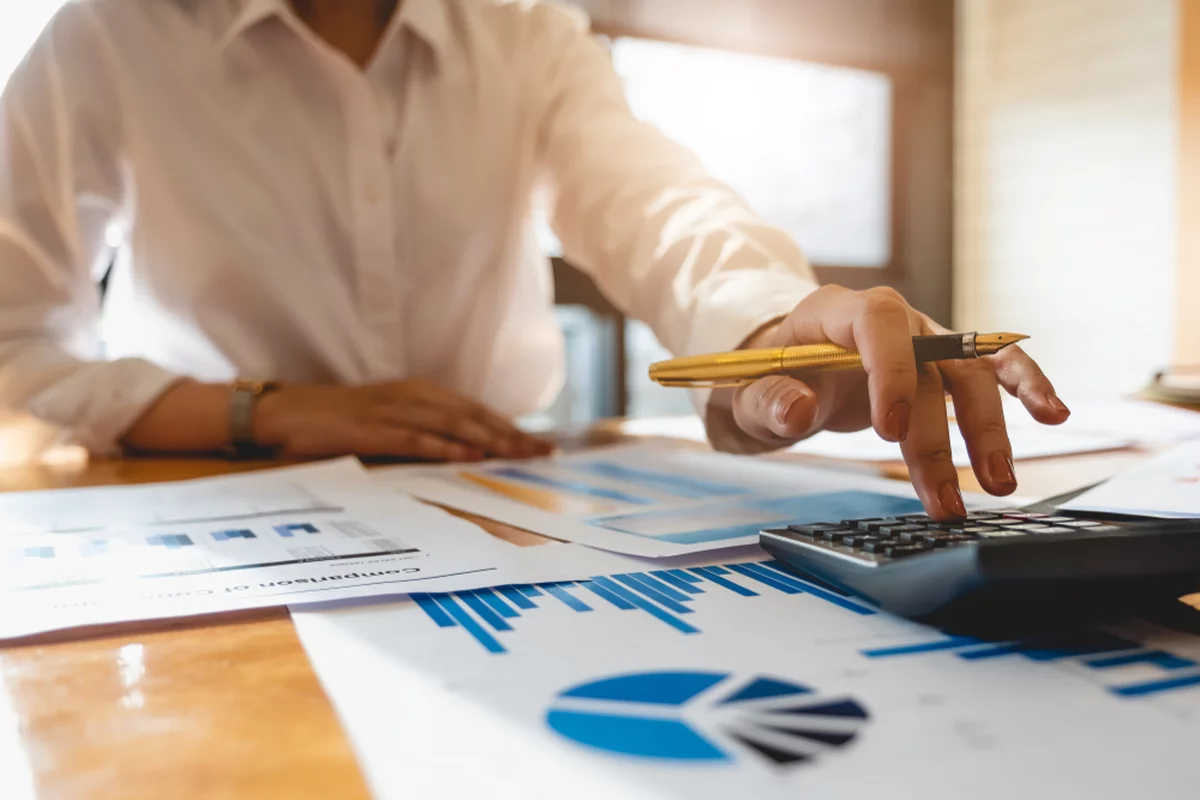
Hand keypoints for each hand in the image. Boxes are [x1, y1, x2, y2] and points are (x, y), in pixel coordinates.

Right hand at [254, 379, 553, 460]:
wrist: (286, 412)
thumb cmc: (338, 421)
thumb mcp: (388, 420)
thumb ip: (423, 430)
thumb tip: (464, 451)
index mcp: (419, 393)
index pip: (476, 410)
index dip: (510, 427)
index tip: (541, 444)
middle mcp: (412, 396)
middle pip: (474, 415)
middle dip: (512, 434)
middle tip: (545, 452)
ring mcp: (392, 411)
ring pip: (453, 424)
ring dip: (490, 440)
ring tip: (520, 454)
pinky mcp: (372, 430)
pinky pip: (415, 438)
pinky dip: (445, 445)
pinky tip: (468, 455)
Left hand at [710, 285, 1070, 519]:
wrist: (784, 371)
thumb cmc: (768, 378)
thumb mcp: (750, 394)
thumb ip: (769, 401)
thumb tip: (796, 411)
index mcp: (834, 312)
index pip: (877, 321)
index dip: (890, 368)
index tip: (889, 428)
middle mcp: (891, 319)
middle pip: (928, 365)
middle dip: (939, 433)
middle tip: (944, 496)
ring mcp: (922, 339)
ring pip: (967, 375)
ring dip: (987, 429)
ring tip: (998, 484)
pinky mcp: (942, 364)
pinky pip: (990, 368)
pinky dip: (1023, 385)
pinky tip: (1054, 412)